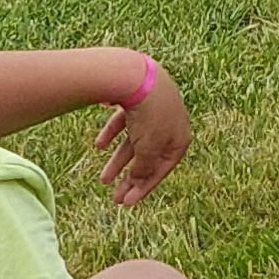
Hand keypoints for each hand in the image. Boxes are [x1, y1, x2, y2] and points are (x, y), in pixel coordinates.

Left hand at [85, 64, 188, 206]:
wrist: (137, 76)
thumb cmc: (149, 115)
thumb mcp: (149, 149)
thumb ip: (144, 168)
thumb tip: (138, 180)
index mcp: (179, 139)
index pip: (161, 170)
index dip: (143, 188)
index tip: (126, 203)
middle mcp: (169, 124)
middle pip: (148, 158)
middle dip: (130, 178)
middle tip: (115, 197)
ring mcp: (154, 109)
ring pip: (134, 142)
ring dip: (118, 161)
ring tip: (102, 179)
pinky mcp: (137, 98)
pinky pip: (124, 122)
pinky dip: (112, 134)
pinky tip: (98, 145)